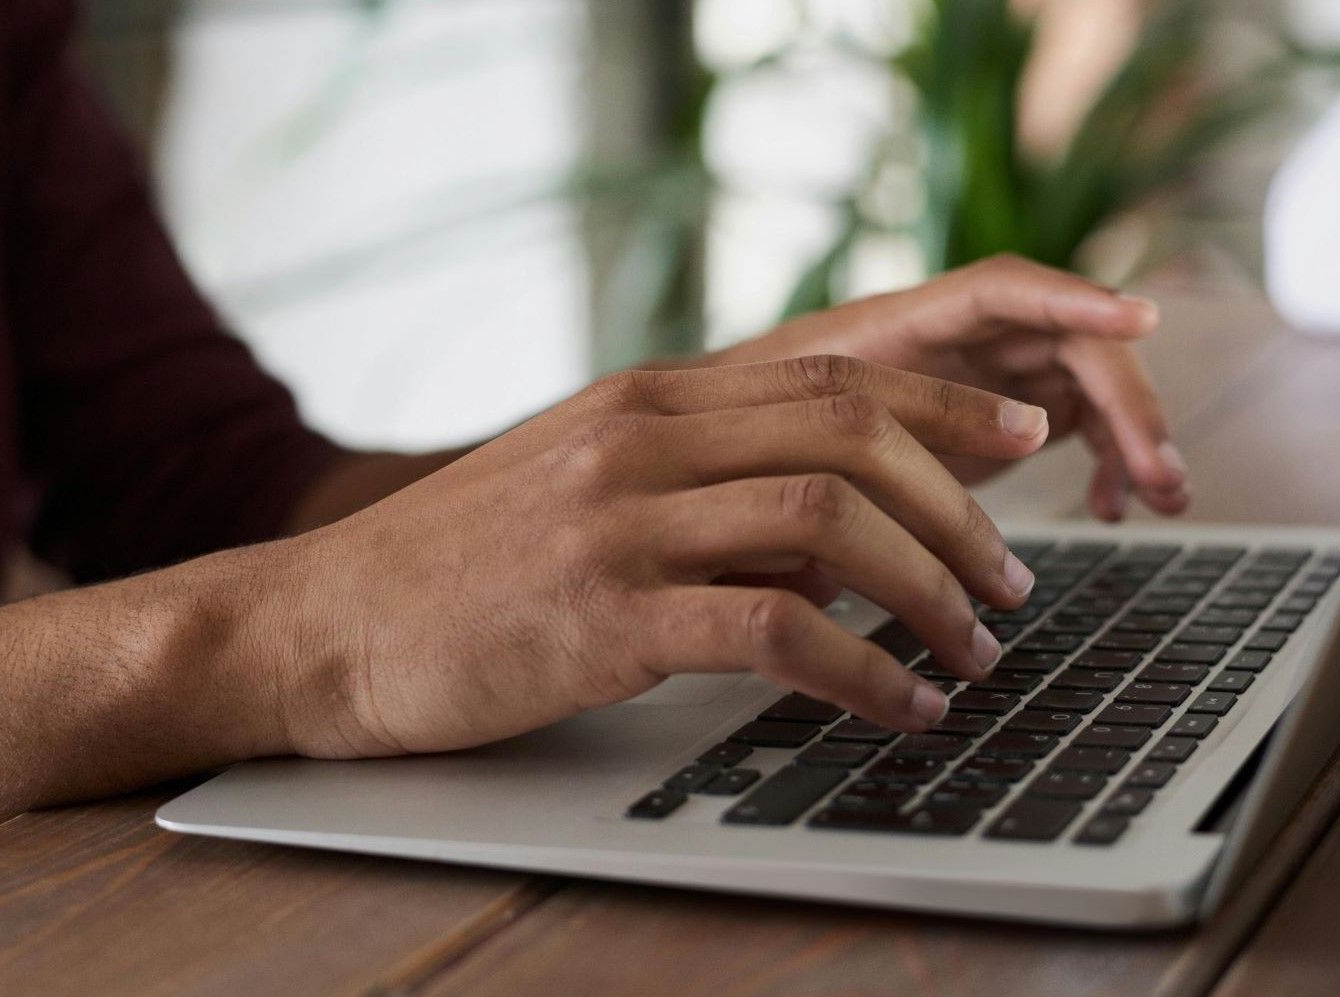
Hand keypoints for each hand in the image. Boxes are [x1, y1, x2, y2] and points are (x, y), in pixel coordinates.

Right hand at [258, 356, 1049, 757]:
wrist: (316, 624)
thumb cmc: (456, 569)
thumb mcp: (583, 488)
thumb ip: (702, 488)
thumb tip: (833, 538)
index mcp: (647, 399)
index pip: (834, 375)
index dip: (948, 402)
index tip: (1022, 436)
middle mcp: (642, 438)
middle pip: (854, 435)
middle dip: (962, 507)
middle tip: (1012, 579)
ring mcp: (620, 521)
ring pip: (830, 523)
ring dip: (928, 590)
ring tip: (974, 649)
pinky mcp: (602, 615)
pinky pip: (774, 632)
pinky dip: (863, 673)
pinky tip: (902, 708)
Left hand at [711, 255, 1189, 520]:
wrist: (731, 448)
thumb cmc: (747, 432)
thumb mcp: (783, 441)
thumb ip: (840, 448)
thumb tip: (891, 492)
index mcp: (906, 322)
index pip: (1004, 290)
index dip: (1074, 297)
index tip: (1140, 320)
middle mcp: (960, 335)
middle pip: (1070, 342)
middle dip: (1128, 402)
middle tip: (1160, 473)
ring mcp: (987, 373)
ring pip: (1087, 385)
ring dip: (1133, 435)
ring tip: (1163, 498)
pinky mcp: (1002, 416)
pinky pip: (1076, 423)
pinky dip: (1104, 461)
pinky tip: (1113, 508)